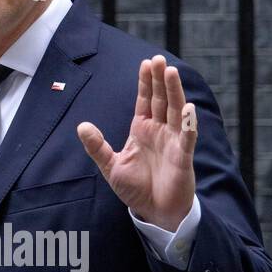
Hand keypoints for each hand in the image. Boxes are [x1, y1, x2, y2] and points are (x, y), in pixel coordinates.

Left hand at [75, 55, 196, 232]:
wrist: (155, 212)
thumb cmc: (136, 188)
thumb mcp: (110, 166)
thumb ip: (97, 146)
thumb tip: (81, 126)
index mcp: (142, 130)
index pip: (145, 100)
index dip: (146, 82)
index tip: (145, 63)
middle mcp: (160, 132)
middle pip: (161, 100)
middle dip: (160, 80)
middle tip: (158, 59)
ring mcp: (173, 143)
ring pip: (175, 112)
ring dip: (174, 93)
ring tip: (171, 72)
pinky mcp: (182, 158)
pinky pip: (187, 139)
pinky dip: (188, 124)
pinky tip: (189, 109)